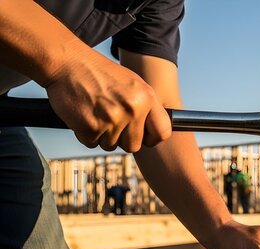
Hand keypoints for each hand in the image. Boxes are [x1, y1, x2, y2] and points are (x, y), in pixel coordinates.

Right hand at [44, 45, 170, 151]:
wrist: (67, 62)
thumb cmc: (99, 74)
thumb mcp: (133, 84)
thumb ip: (146, 106)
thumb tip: (154, 132)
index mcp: (147, 97)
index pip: (162, 132)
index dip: (151, 138)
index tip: (142, 136)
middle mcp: (133, 109)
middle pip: (134, 145)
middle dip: (121, 138)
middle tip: (110, 121)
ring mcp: (112, 119)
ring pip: (111, 145)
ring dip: (102, 135)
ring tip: (95, 113)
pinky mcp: (91, 127)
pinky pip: (92, 143)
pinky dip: (85, 134)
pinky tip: (83, 115)